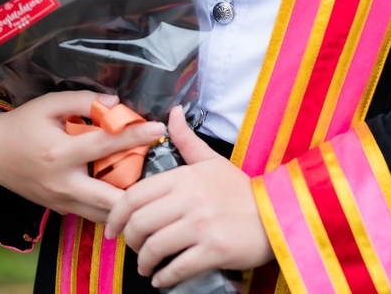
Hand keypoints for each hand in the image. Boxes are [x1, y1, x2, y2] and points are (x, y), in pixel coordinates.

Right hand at [0, 91, 165, 222]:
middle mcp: (64, 183)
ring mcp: (62, 202)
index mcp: (61, 153)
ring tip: (152, 185)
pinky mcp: (62, 210)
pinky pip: (93, 213)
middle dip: (139, 193)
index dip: (135, 135)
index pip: (106, 145)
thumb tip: (116, 103)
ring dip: (128, 202)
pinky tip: (128, 190)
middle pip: (110, 199)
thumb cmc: (24, 125)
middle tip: (164, 177)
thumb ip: (83, 101)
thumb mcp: (49, 104)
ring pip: (104, 214)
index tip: (159, 129)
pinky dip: (112, 205)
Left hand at [105, 105, 273, 286]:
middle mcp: (189, 199)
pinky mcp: (213, 250)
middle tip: (134, 247)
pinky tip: (163, 279)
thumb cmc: (240, 189)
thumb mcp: (212, 160)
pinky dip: (164, 278)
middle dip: (130, 241)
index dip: (117, 215)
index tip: (114, 227)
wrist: (276, 212)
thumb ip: (186, 139)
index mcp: (185, 176)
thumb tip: (173, 112)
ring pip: (154, 247)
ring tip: (147, 266)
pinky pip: (177, 268)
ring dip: (145, 263)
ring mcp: (201, 225)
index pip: (135, 194)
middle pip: (140, 223)